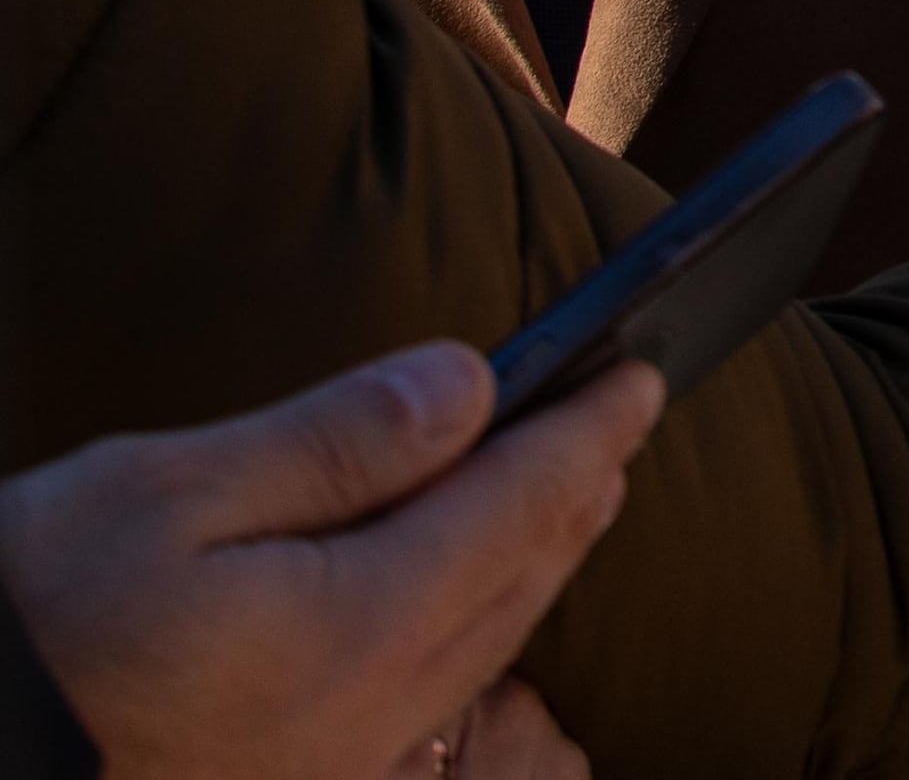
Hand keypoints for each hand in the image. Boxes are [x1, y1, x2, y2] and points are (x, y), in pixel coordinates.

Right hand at [0, 343, 659, 779]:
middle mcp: (367, 718)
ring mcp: (329, 773)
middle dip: (577, 496)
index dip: (587, 432)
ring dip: (535, 568)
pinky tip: (465, 617)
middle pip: (515, 585)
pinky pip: (426, 711)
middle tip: (619, 427)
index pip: (517, 506)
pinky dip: (475, 639)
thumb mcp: (159, 497)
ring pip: (481, 653)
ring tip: (570, 501)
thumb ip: (331, 444)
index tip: (639, 377)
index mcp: (353, 629)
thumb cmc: (22, 624)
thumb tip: (470, 386)